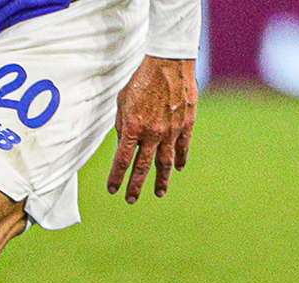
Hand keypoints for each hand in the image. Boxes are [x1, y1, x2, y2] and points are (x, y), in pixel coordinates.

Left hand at [107, 56, 197, 203]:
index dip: (117, 176)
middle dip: (136, 186)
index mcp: (133, 127)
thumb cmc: (141, 80)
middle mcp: (152, 134)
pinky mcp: (186, 126)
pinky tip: (178, 169)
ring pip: (165, 163)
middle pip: (143, 167)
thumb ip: (122, 125)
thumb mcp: (123, 101)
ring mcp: (171, 132)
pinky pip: (182, 149)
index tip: (113, 189)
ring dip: (161, 180)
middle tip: (131, 200)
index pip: (122, 159)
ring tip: (159, 192)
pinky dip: (180, 160)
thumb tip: (123, 144)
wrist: (168, 65)